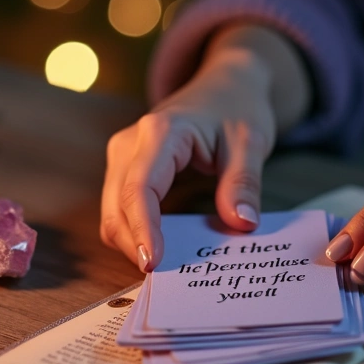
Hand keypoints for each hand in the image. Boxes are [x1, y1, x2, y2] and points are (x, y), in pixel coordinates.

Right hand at [101, 26, 309, 271]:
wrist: (225, 84)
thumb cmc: (237, 108)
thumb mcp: (251, 142)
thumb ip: (244, 183)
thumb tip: (242, 223)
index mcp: (161, 131)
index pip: (141, 188)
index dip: (143, 229)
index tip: (154, 264)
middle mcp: (131, 142)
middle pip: (117, 205)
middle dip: (134, 244)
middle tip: (165, 279)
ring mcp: (123, 155)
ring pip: (112, 211)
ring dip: (132, 242)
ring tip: (165, 268)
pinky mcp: (125, 168)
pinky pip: (120, 208)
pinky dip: (134, 232)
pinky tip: (159, 248)